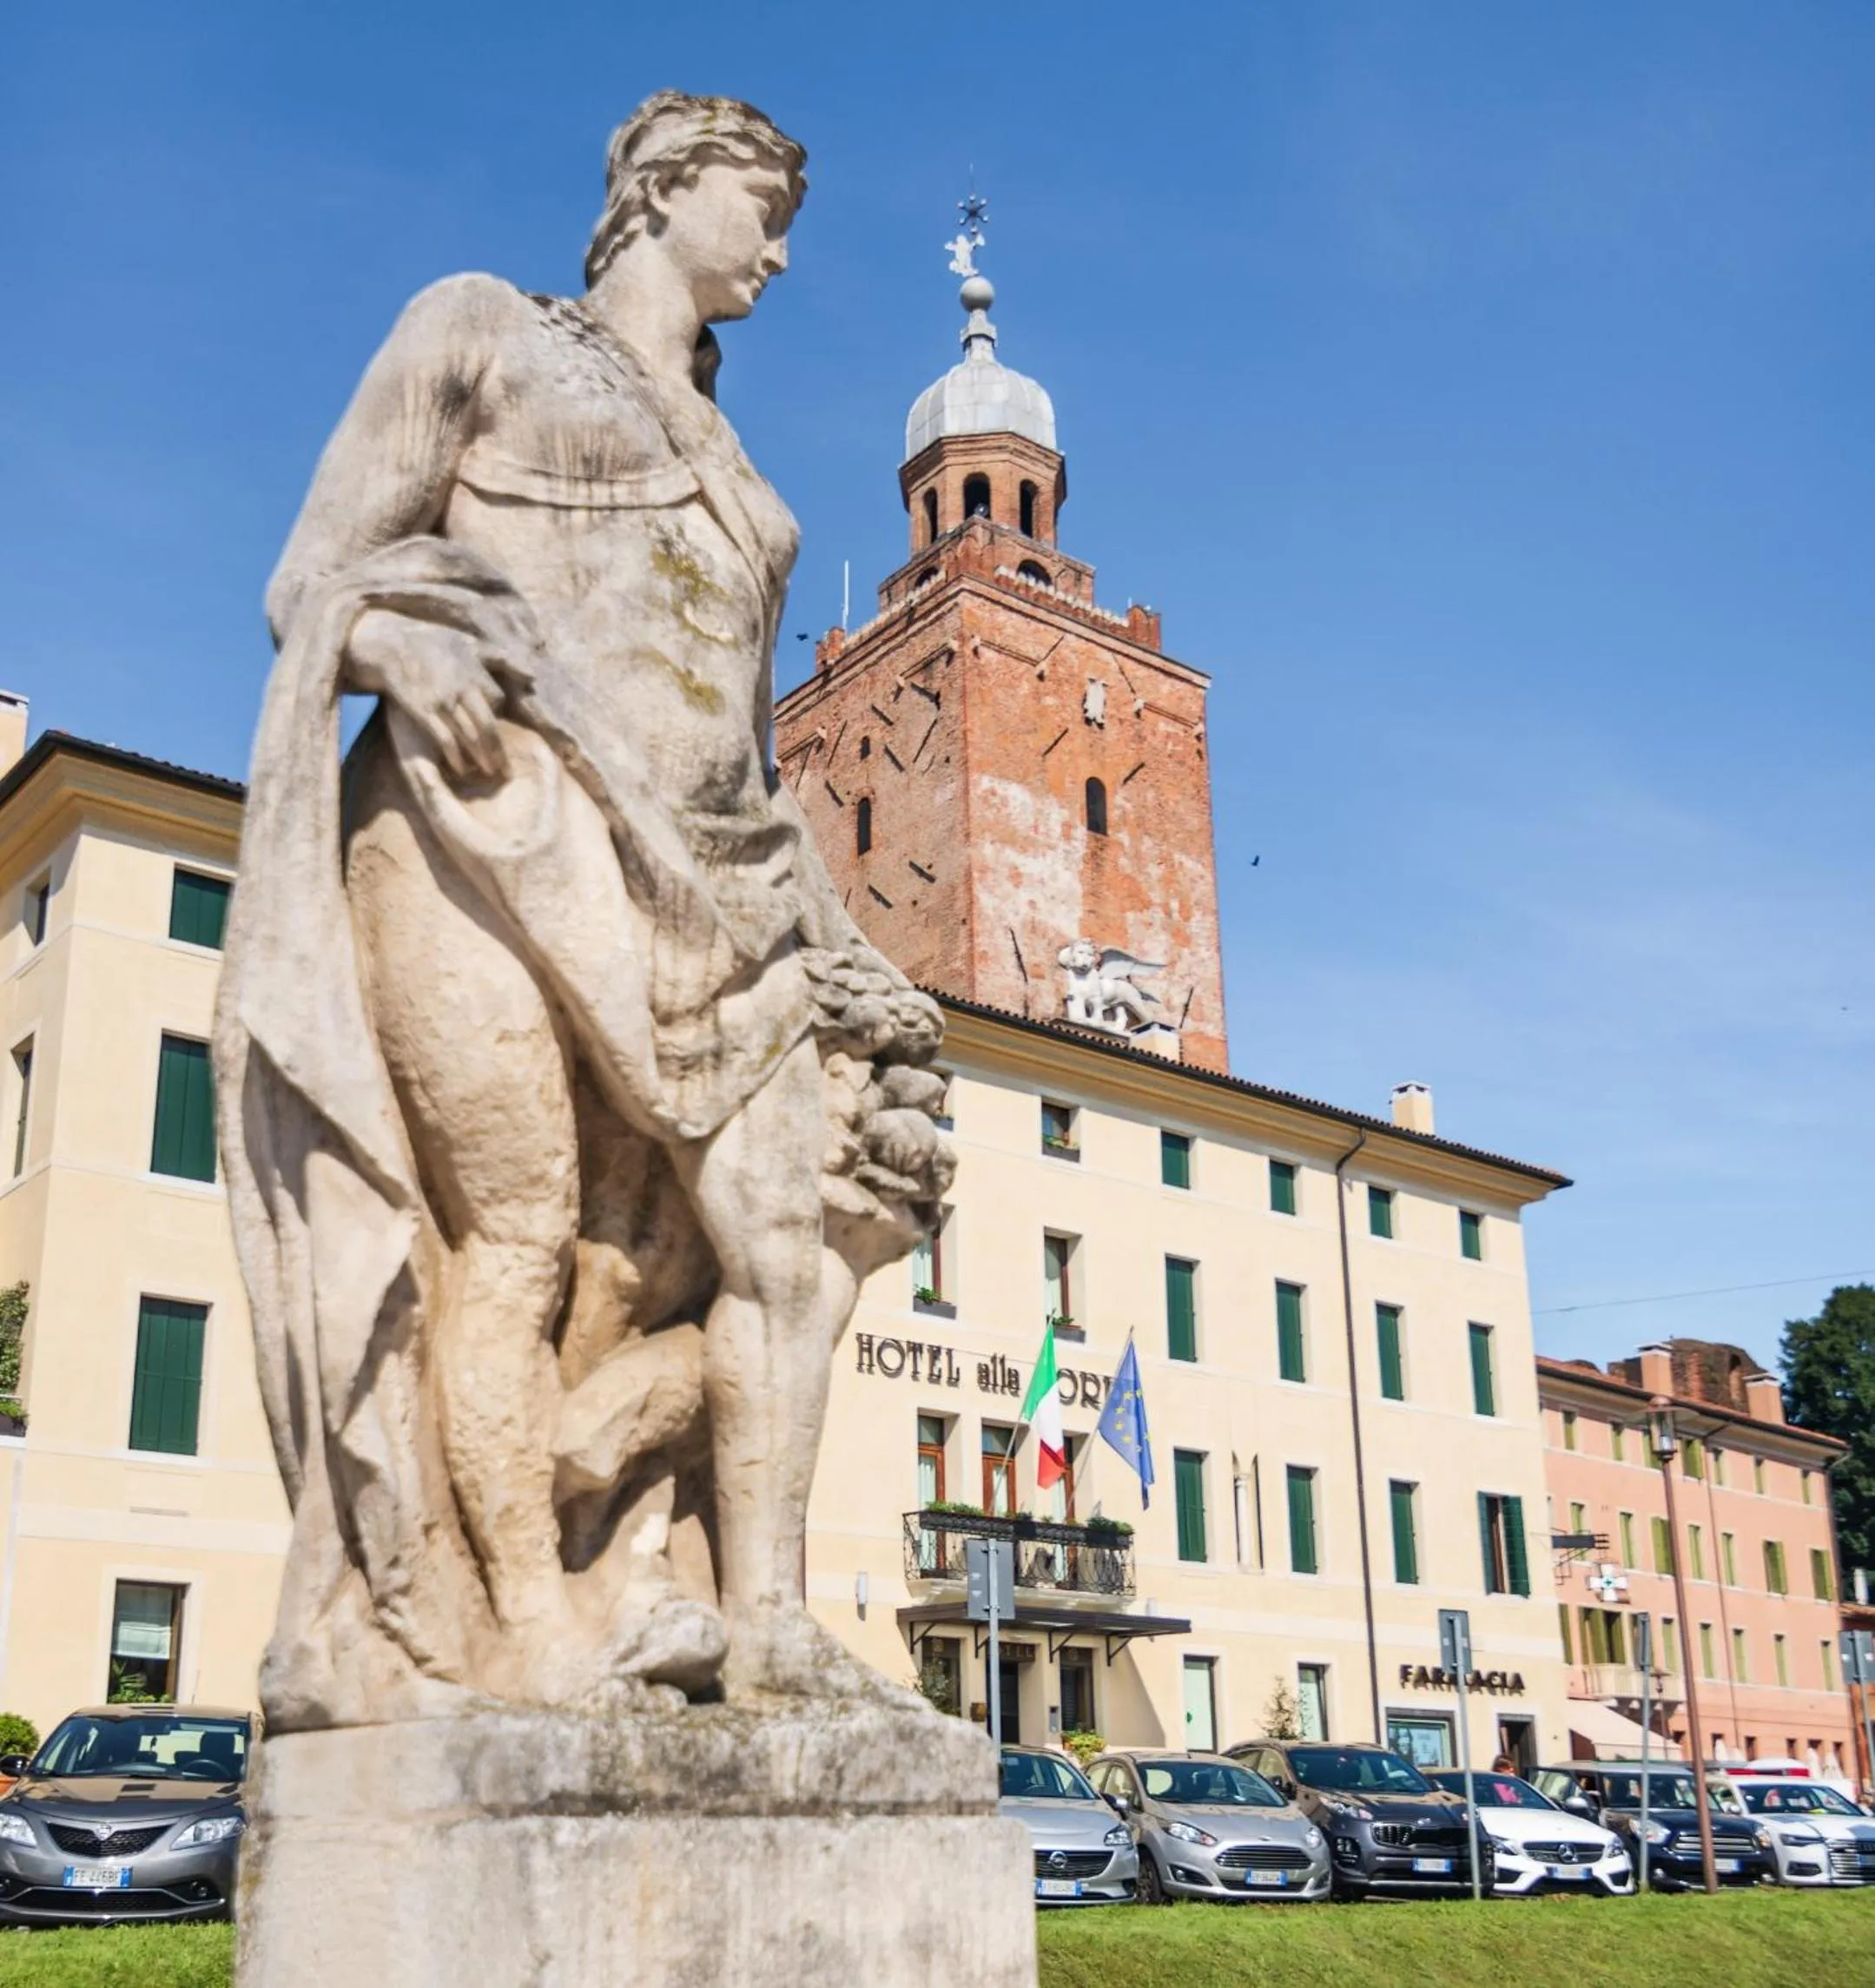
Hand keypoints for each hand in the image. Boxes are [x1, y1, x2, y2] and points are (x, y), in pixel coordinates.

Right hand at [347, 609, 508, 781]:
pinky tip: (461, 768)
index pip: (497, 699)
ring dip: (480, 758)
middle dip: (497, 751)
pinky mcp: (423, 712)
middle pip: (487, 726)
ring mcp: (441, 702)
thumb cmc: (435, 643)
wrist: (392, 646)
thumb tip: (533, 677)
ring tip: (489, 772)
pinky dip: (455, 757)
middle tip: (505, 770)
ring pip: (468, 736)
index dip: (498, 712)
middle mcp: (461, 689)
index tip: (498, 728)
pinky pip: (444, 740)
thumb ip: (504, 659)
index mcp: (474, 672)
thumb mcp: (471, 644)